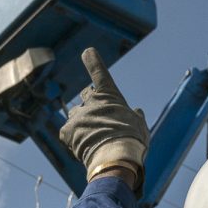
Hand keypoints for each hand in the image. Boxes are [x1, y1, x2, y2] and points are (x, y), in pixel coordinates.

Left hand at [60, 48, 147, 185]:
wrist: (115, 156)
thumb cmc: (132, 139)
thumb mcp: (140, 125)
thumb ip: (135, 116)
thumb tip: (136, 112)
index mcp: (109, 94)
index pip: (99, 72)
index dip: (93, 61)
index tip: (88, 52)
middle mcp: (91, 101)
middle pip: (86, 94)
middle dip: (91, 100)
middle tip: (99, 115)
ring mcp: (77, 115)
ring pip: (76, 113)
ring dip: (82, 120)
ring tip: (93, 135)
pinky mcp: (67, 131)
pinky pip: (67, 130)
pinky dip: (72, 136)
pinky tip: (81, 145)